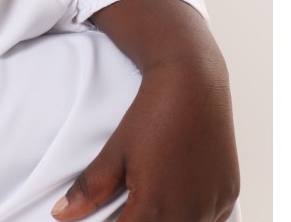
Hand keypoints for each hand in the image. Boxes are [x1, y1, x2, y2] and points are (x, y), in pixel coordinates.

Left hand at [51, 0, 239, 221]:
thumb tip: (60, 215)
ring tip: (152, 197)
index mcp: (155, 208)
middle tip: (130, 202)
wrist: (193, 82)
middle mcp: (190, 215)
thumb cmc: (151, 115)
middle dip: (140, 220)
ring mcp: (213, 206)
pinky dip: (193, 216)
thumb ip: (89, 189)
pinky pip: (210, 220)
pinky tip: (179, 197)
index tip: (110, 215)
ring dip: (168, 219)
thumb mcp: (116, 151)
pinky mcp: (229, 196)